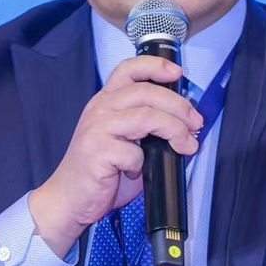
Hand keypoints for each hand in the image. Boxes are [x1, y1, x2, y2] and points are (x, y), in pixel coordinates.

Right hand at [27, 57, 201, 256]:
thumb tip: (184, 122)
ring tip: (187, 145)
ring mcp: (97, 129)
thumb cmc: (100, 171)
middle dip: (179, 105)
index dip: (155, 66)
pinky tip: (136, 173)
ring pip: (147, 116)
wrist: (69, 199)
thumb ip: (146, 125)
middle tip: (196, 123)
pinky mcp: (97, 152)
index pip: (128, 69)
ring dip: (174, 130)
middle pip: (146, 92)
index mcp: (106, 101)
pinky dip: (142, 165)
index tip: (177, 73)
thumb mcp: (123, 139)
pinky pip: (134, 153)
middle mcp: (100, 109)